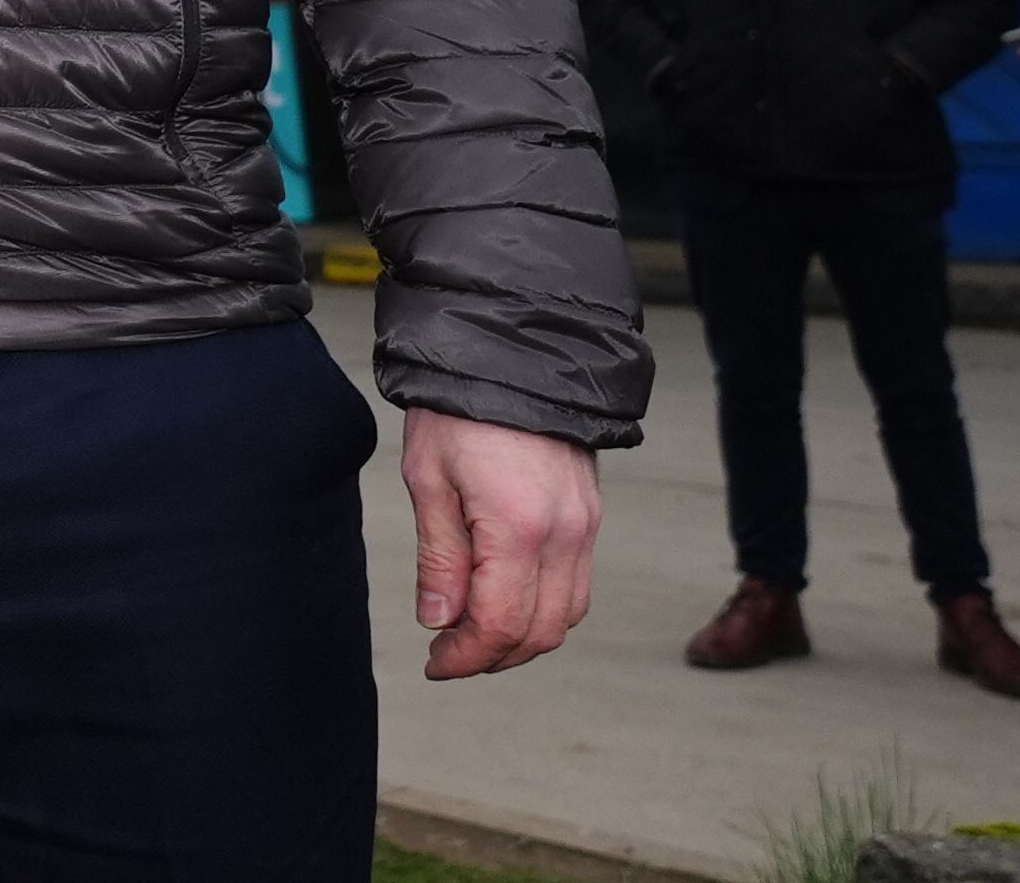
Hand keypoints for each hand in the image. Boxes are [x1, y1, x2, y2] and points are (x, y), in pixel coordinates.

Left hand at [401, 409, 597, 679]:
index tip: (436, 663)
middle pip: (542, 631)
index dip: (466, 656)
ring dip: (523, 637)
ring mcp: (586, 526)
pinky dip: (545, 607)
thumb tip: (439, 621)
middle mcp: (566, 534)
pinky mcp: (591, 516)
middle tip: (449, 654)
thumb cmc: (461, 408)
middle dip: (494, 656)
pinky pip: (578, 585)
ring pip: (568, 614)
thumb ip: (439, 558)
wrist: (513, 354)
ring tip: (472, 632)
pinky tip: (505, 599)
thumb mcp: (428, 479)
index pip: (499, 624)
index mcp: (518, 528)